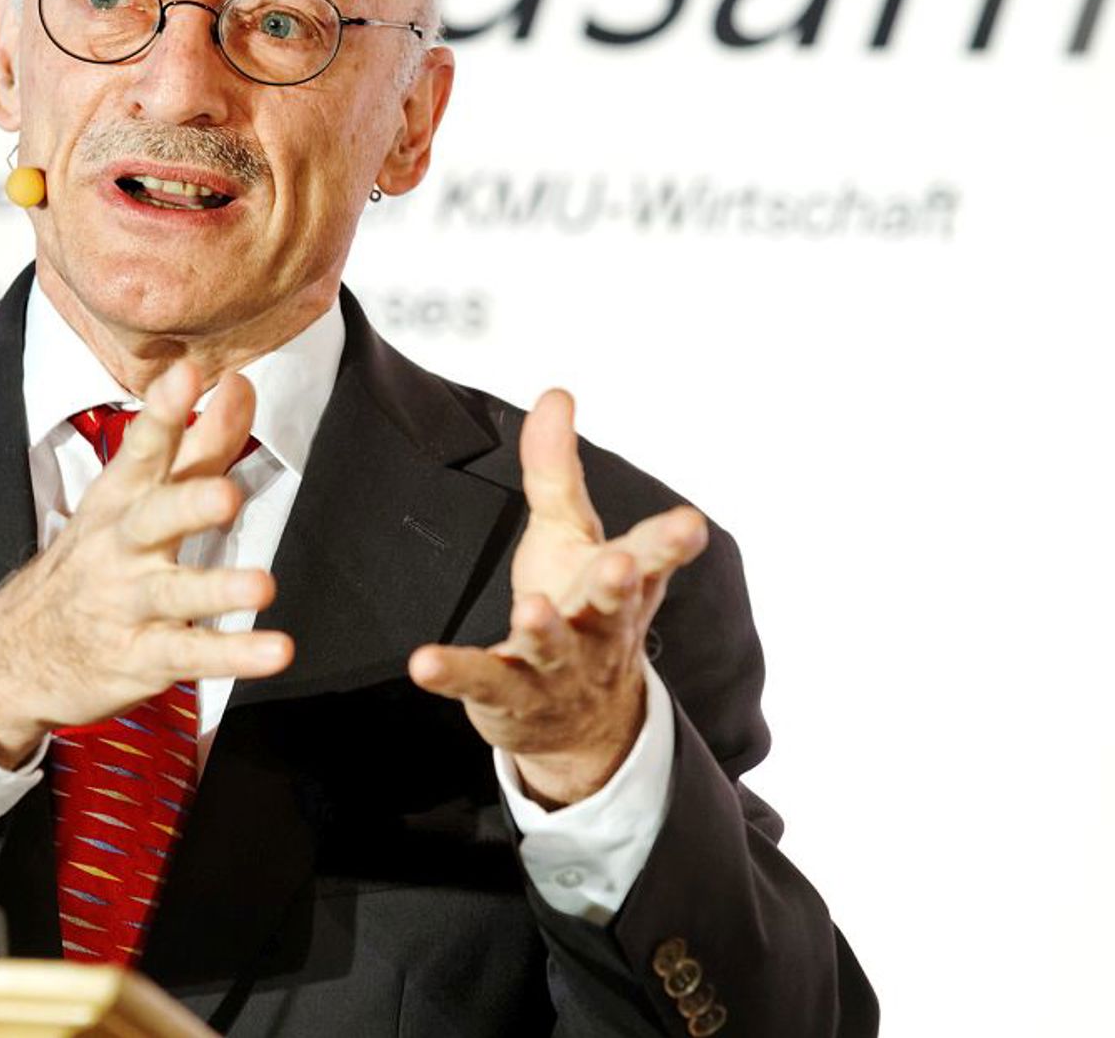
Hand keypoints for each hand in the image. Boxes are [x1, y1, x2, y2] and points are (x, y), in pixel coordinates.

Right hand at [0, 361, 293, 766]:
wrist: (16, 654)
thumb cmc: (94, 560)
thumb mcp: (134, 498)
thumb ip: (199, 443)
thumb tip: (242, 384)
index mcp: (121, 498)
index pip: (143, 449)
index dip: (164, 412)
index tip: (188, 373)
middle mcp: (121, 547)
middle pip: (154, 518)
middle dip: (188, 502)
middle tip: (226, 494)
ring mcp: (128, 603)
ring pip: (174, 592)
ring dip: (218, 588)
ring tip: (263, 586)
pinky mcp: (142, 656)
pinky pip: (190, 655)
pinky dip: (232, 655)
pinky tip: (274, 649)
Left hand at [408, 389, 706, 807]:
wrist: (583, 720)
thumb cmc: (580, 606)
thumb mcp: (570, 534)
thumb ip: (557, 470)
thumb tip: (556, 394)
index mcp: (620, 583)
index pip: (652, 556)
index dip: (671, 540)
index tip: (690, 524)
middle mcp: (597, 627)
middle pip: (612, 605)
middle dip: (618, 585)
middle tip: (623, 565)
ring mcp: (557, 666)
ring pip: (553, 648)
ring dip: (545, 630)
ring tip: (532, 611)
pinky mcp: (508, 694)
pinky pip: (481, 681)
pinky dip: (454, 672)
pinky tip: (424, 662)